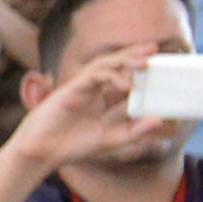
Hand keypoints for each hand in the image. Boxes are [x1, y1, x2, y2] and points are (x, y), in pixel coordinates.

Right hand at [5, 42, 164, 174]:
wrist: (42, 153)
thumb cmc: (71, 146)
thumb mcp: (110, 140)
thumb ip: (134, 131)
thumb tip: (160, 121)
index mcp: (100, 100)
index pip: (123, 79)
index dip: (140, 71)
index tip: (159, 67)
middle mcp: (92, 90)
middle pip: (115, 65)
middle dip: (134, 56)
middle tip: (155, 49)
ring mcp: (81, 87)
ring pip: (105, 65)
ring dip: (124, 60)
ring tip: (144, 60)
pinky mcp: (70, 88)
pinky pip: (93, 76)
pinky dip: (110, 76)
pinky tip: (125, 84)